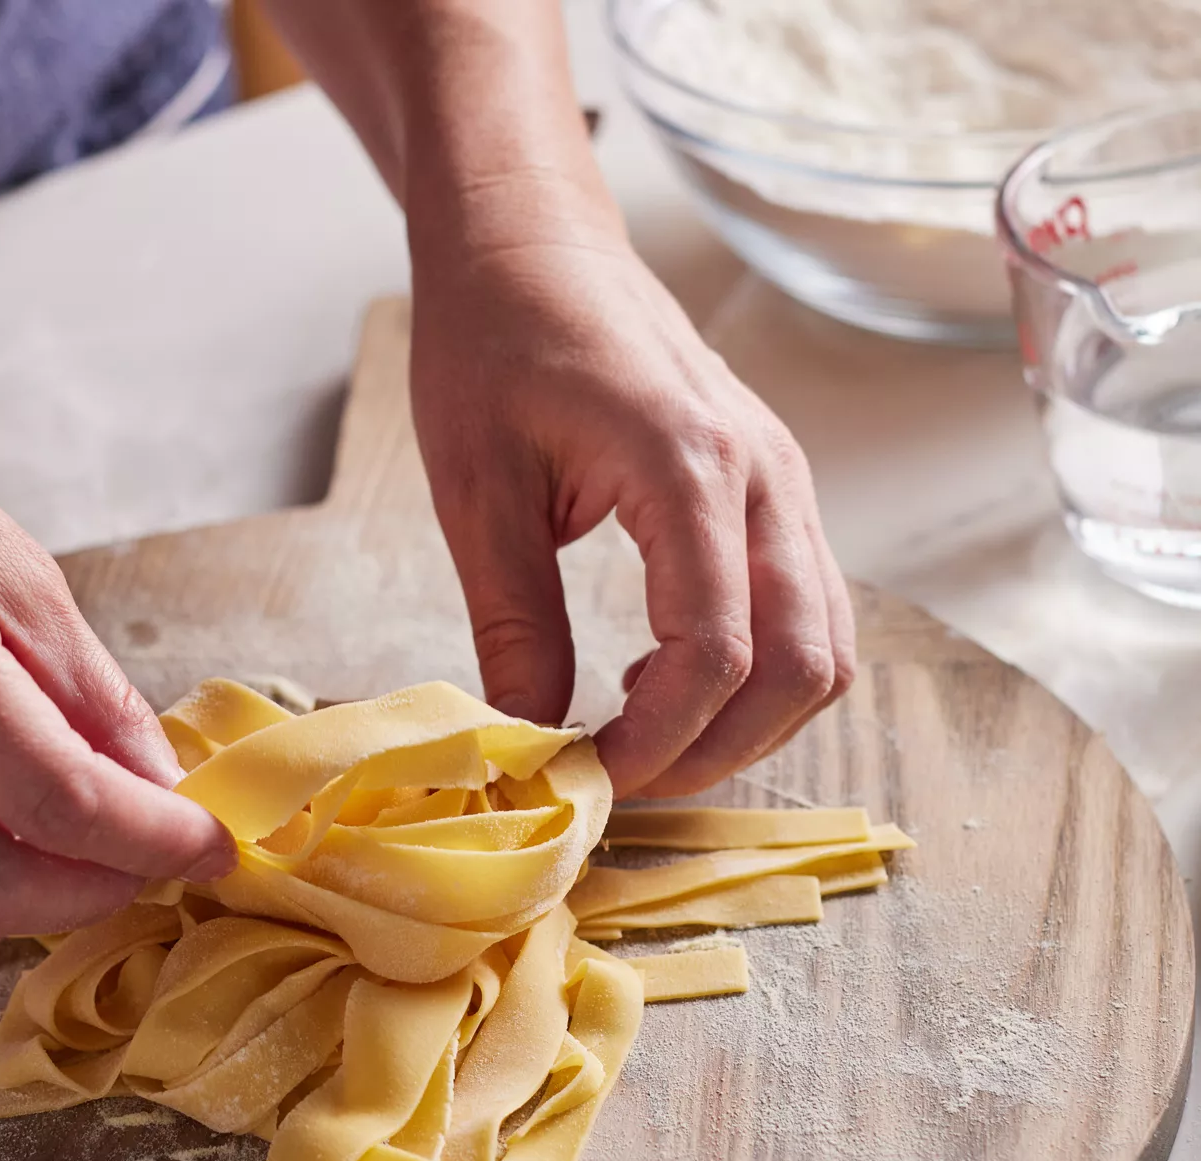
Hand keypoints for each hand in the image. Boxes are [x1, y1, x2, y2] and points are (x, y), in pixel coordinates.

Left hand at [410, 218, 855, 798]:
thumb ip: (512, 621)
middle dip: (717, 750)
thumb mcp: (475, 489)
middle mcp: (766, 475)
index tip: (584, 775)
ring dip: (748, 719)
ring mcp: (784, 479)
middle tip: (620, 778)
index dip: (658, 742)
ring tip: (641, 730)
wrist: (533, 242)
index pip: (718, 652)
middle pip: (802, 666)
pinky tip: (663, 672)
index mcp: (688, 464)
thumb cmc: (494, 338)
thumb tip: (530, 736)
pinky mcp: (775, 488)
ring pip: (825, 646)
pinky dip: (756, 669)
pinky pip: (807, 608)